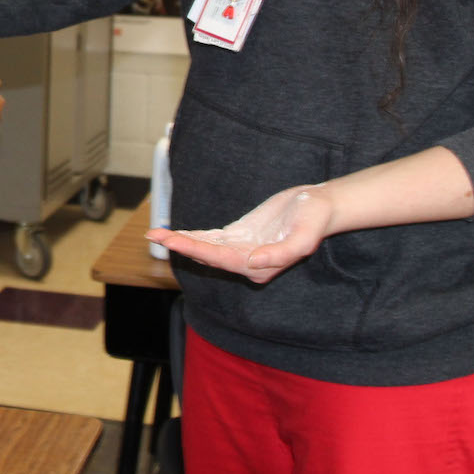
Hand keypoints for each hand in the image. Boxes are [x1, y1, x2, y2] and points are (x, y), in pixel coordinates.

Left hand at [149, 183, 334, 284]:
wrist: (320, 207)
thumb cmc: (313, 221)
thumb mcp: (303, 239)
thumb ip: (280, 254)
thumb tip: (253, 263)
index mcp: (259, 266)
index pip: (219, 260)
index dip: (193, 249)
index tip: (172, 241)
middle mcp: (248, 262)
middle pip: (207, 255)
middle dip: (180, 246)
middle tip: (153, 236)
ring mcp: (243, 250)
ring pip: (206, 248)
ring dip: (182, 241)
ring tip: (156, 235)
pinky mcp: (241, 237)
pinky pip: (212, 239)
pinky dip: (194, 236)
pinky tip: (177, 234)